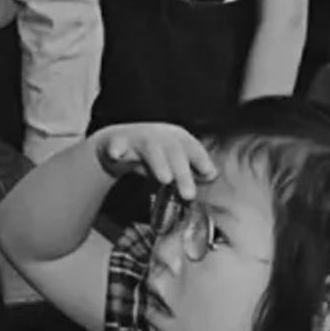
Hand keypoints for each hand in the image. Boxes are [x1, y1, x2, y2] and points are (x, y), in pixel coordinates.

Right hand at [93, 123, 216, 197]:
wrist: (117, 142)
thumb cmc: (153, 154)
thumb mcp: (173, 160)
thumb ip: (191, 170)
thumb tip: (212, 177)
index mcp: (177, 138)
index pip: (193, 148)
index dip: (201, 160)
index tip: (209, 175)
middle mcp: (160, 135)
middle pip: (174, 152)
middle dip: (183, 173)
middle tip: (189, 195)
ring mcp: (138, 137)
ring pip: (150, 149)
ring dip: (159, 163)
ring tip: (165, 179)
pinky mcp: (117, 141)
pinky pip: (116, 145)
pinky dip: (116, 150)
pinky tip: (117, 156)